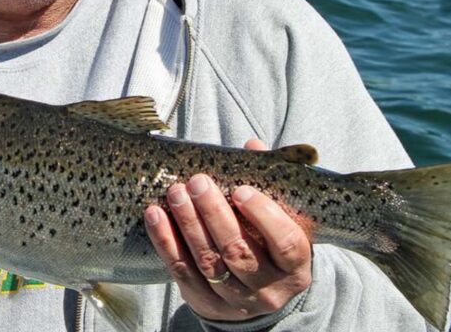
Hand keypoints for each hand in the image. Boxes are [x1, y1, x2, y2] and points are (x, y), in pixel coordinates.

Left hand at [144, 139, 312, 322]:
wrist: (259, 291)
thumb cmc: (270, 241)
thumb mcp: (283, 218)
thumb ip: (270, 182)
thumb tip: (253, 146)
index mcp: (296, 265)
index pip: (285, 242)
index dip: (263, 216)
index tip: (241, 190)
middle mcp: (269, 289)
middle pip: (238, 251)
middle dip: (214, 214)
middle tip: (198, 182)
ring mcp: (237, 301)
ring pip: (209, 263)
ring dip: (188, 225)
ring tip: (175, 193)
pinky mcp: (207, 304)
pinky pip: (182, 273)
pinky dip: (166, 243)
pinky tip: (155, 216)